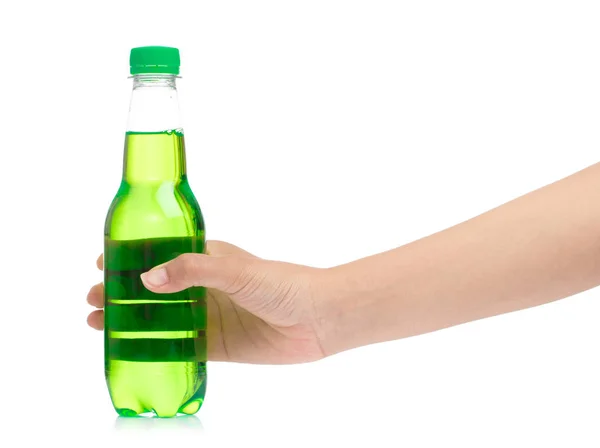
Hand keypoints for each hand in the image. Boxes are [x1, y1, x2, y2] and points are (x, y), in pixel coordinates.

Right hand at [87, 241, 325, 363]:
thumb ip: (193, 270)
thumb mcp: (236, 270)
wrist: (318, 318)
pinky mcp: (217, 345)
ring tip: (99, 324)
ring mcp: (210, 316)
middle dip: (122, 293)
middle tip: (92, 300)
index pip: (160, 254)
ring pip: (161, 319)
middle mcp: (205, 287)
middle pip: (154, 289)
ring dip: (132, 321)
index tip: (101, 262)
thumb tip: (147, 277)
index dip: (131, 258)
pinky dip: (155, 349)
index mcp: (208, 260)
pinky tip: (132, 352)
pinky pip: (180, 348)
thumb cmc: (283, 284)